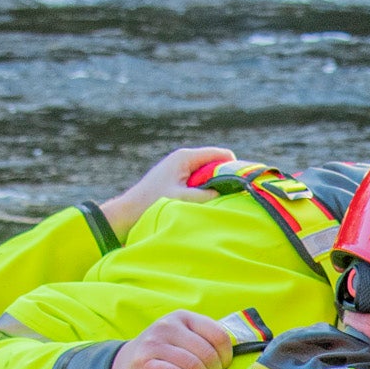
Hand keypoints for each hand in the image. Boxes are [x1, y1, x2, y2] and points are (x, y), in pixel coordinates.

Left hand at [98, 146, 236, 238]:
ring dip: (214, 187)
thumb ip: (207, 195)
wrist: (127, 213)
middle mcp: (184, 158)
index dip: (236, 169)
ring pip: (209, 174)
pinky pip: (200, 182)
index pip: (222, 155)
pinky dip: (205, 191)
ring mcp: (180, 168)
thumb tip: (230, 194)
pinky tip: (204, 205)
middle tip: (233, 198)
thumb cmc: (151, 204)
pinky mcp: (177, 179)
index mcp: (185, 157)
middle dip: (226, 178)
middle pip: (217, 164)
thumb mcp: (183, 200)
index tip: (243, 187)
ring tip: (217, 203)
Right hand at [109, 308, 236, 368]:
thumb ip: (204, 344)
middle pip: (208, 352)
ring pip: (193, 364)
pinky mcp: (144, 362)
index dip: (226, 358)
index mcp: (183, 317)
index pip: (220, 335)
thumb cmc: (161, 359)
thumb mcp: (181, 342)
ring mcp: (154, 342)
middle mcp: (168, 325)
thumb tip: (240, 363)